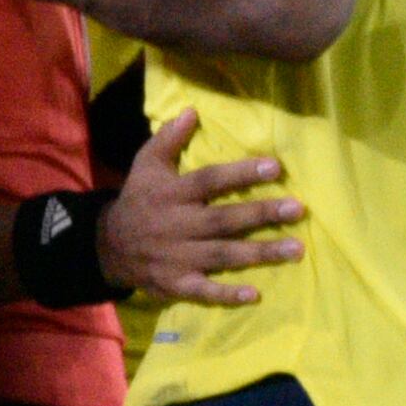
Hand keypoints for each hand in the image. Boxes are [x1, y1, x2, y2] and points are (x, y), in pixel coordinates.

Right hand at [98, 106, 304, 306]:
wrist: (108, 246)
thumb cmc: (138, 199)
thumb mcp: (146, 164)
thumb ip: (168, 139)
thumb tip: (192, 111)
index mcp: (172, 194)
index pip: (210, 181)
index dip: (241, 174)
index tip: (275, 167)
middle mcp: (176, 225)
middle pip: (223, 220)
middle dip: (261, 214)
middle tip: (297, 209)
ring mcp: (177, 257)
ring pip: (222, 255)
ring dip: (259, 253)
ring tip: (295, 249)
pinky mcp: (176, 284)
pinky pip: (203, 291)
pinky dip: (226, 294)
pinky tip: (254, 294)